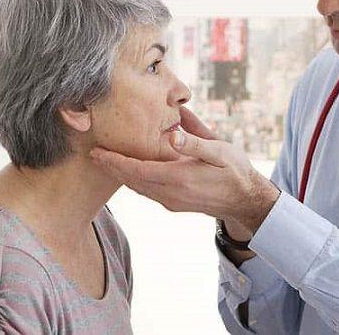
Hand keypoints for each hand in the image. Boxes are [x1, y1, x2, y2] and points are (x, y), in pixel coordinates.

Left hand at [90, 109, 279, 232]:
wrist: (245, 200)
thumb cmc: (234, 171)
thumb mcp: (220, 151)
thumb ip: (195, 141)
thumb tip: (172, 133)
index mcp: (178, 179)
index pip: (137, 171)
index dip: (115, 162)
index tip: (97, 152)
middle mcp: (170, 194)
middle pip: (131, 181)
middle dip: (111, 168)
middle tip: (93, 155)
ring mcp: (171, 202)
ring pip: (138, 188)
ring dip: (120, 175)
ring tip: (105, 162)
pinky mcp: (174, 204)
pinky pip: (147, 192)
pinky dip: (133, 181)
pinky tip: (129, 172)